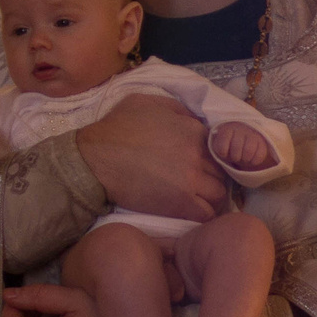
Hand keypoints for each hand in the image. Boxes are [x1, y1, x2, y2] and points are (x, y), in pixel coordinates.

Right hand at [75, 94, 226, 221]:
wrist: (95, 159)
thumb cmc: (116, 128)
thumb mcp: (147, 102)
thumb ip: (177, 109)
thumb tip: (194, 119)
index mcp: (193, 129)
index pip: (218, 146)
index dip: (210, 155)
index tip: (201, 163)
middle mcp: (198, 154)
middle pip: (221, 171)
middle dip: (212, 176)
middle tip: (199, 182)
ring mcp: (191, 180)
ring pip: (219, 193)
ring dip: (211, 196)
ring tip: (197, 198)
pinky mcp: (180, 204)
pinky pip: (207, 214)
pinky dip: (204, 214)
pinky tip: (193, 212)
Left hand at [210, 121, 277, 172]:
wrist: (244, 135)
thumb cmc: (229, 143)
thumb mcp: (219, 144)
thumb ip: (218, 148)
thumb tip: (222, 153)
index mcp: (226, 129)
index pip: (222, 149)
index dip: (223, 154)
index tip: (225, 151)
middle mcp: (240, 128)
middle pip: (236, 153)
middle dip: (235, 158)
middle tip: (236, 154)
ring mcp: (252, 133)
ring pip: (248, 153)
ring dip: (245, 160)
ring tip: (243, 156)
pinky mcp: (262, 140)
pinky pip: (259, 156)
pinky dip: (254, 161)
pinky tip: (251, 157)